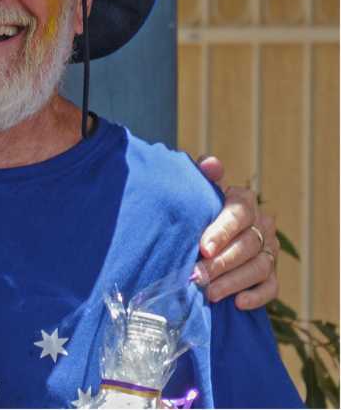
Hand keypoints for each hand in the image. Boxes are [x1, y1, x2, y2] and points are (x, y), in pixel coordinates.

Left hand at [193, 155, 278, 309]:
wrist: (199, 232)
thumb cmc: (195, 208)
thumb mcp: (196, 190)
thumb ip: (202, 175)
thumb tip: (211, 164)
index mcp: (243, 200)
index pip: (238, 214)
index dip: (221, 231)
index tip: (203, 248)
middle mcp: (261, 223)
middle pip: (247, 244)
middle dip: (221, 262)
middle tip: (197, 276)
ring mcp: (269, 249)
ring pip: (259, 267)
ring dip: (233, 281)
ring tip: (209, 292)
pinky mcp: (271, 273)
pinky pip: (272, 287)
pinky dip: (256, 296)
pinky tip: (238, 303)